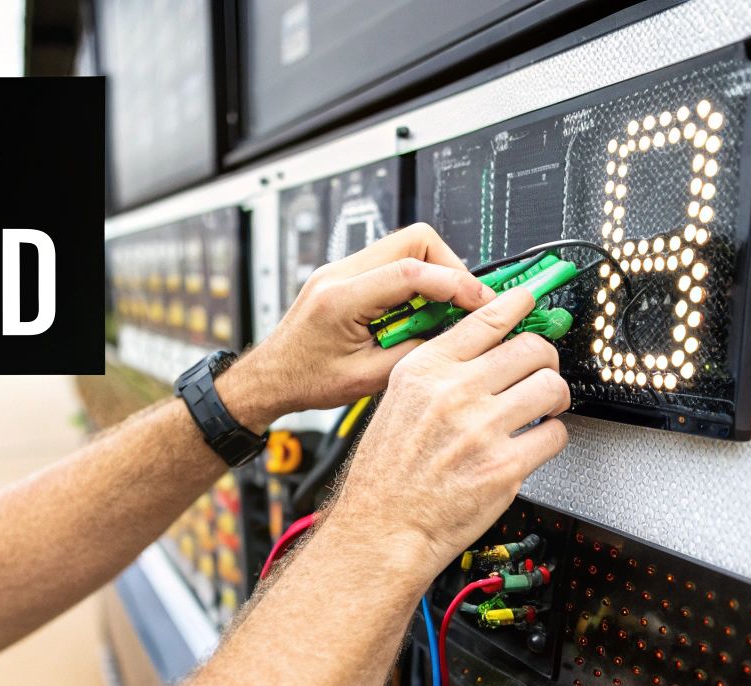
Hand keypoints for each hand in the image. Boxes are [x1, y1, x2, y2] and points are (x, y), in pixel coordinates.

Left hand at [215, 224, 493, 430]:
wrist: (269, 377)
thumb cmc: (304, 380)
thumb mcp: (366, 379)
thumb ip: (413, 353)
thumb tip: (452, 334)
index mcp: (341, 299)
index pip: (411, 271)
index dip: (455, 282)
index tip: (480, 300)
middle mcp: (339, 274)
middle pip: (414, 240)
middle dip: (450, 268)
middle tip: (465, 301)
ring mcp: (340, 270)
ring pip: (405, 247)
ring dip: (433, 275)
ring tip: (440, 312)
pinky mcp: (345, 275)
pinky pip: (391, 262)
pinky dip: (414, 282)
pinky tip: (417, 312)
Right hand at [326, 286, 570, 577]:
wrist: (381, 528)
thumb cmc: (386, 473)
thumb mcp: (398, 401)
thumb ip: (439, 370)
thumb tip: (487, 347)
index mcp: (424, 371)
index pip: (487, 319)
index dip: (519, 304)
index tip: (532, 300)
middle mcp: (454, 393)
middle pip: (532, 348)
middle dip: (545, 359)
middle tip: (541, 371)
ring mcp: (482, 430)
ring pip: (552, 387)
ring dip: (554, 397)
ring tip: (543, 408)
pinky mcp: (505, 467)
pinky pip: (554, 435)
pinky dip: (551, 437)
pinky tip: (532, 442)